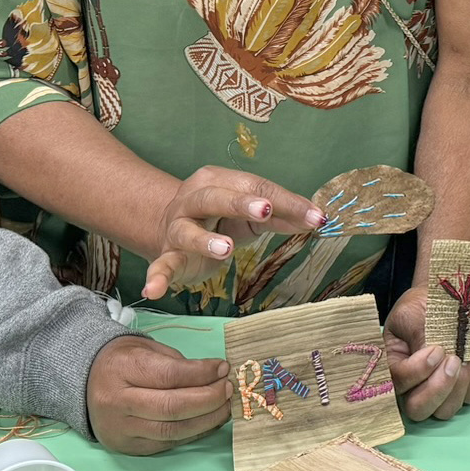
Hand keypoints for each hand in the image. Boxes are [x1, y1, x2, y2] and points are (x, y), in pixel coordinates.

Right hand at [85, 336, 231, 454]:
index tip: (223, 367)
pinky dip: (193, 433)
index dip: (202, 373)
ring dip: (206, 420)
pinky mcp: (128, 447)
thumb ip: (178, 363)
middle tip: (228, 388)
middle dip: (208, 399)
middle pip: (171, 407)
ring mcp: (121, 429)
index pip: (169, 375)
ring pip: (171, 431)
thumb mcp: (147, 348)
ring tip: (225, 407)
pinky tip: (209, 421)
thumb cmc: (123, 361)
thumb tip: (215, 374)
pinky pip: (167, 444)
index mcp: (121, 370)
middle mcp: (117, 403)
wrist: (87, 382)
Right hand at [143, 166, 324, 298]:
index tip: (316, 217)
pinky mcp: (168, 255)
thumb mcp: (252, 214)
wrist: (173, 230)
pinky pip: (161, 265)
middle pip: (215, 197)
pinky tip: (153, 290)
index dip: (285, 201)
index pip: (254, 186)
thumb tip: (317, 219)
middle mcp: (193, 199)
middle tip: (265, 211)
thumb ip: (282, 215)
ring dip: (205, 240)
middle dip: (240, 203)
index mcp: (218, 180)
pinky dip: (156, 277)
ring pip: (188, 231)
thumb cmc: (221, 218)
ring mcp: (178, 227)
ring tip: (226, 249)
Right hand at [383, 286, 469, 420]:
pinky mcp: (461, 387)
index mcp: (393, 364)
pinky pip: (469, 399)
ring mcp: (436, 389)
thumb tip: (434, 360)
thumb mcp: (413, 314)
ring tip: (465, 358)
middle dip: (438, 389)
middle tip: (453, 361)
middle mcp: (411, 384)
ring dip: (458, 387)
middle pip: (417, 409)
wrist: (447, 295)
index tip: (437, 349)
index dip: (417, 371)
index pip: (398, 383)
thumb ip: (419, 338)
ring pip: (444, 411)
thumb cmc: (424, 304)